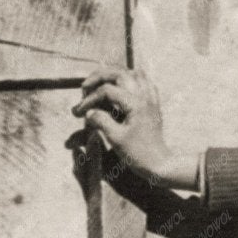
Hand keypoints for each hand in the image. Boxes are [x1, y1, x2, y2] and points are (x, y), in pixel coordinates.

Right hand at [73, 68, 197, 190]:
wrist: (158, 163)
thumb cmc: (137, 153)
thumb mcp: (115, 138)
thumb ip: (101, 121)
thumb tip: (89, 112)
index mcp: (135, 103)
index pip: (107, 90)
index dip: (89, 99)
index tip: (78, 113)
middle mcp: (145, 96)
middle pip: (120, 73)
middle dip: (99, 77)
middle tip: (85, 86)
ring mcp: (151, 98)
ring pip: (135, 74)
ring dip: (116, 75)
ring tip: (102, 84)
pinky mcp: (153, 103)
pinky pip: (145, 82)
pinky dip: (131, 81)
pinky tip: (122, 89)